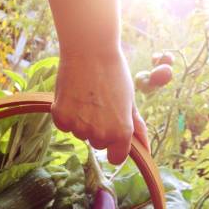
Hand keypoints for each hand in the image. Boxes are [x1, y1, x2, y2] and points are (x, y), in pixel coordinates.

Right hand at [51, 50, 148, 164]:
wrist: (90, 50)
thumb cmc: (114, 73)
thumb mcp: (130, 101)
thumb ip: (137, 128)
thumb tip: (147, 150)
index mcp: (121, 132)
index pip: (116, 158)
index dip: (115, 147)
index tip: (112, 134)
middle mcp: (100, 134)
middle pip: (97, 144)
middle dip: (99, 129)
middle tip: (100, 104)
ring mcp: (79, 127)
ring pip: (80, 134)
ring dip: (82, 120)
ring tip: (87, 96)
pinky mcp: (61, 118)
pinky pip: (64, 125)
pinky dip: (67, 114)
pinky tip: (74, 95)